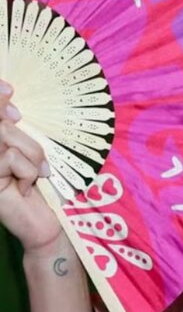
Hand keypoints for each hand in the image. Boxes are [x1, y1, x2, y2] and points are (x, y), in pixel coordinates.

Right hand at [0, 79, 62, 252]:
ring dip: (32, 156)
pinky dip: (28, 172)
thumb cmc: (43, 184)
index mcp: (0, 140)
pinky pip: (11, 158)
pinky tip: (25, 189)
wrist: (48, 221)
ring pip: (6, 136)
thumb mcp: (33, 149)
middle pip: (1, 124)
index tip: (9, 90)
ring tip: (35, 176)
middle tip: (38, 160)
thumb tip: (8, 93)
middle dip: (25, 138)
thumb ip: (16, 126)